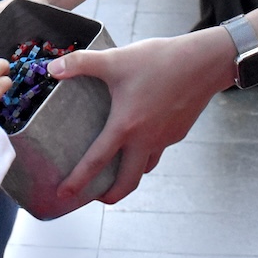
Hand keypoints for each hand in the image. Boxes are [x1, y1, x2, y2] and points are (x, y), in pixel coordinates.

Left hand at [47, 29, 234, 203]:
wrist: (205, 63)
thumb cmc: (160, 61)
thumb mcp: (116, 59)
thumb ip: (81, 63)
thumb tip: (52, 67)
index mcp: (125, 126)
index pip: (96, 161)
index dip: (78, 181)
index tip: (64, 195)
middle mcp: (145, 139)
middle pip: (127, 182)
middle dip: (111, 195)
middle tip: (97, 197)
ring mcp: (164, 138)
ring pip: (145, 167)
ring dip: (130, 175)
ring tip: (118, 169)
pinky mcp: (178, 132)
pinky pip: (159, 150)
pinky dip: (146, 153)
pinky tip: (142, 137)